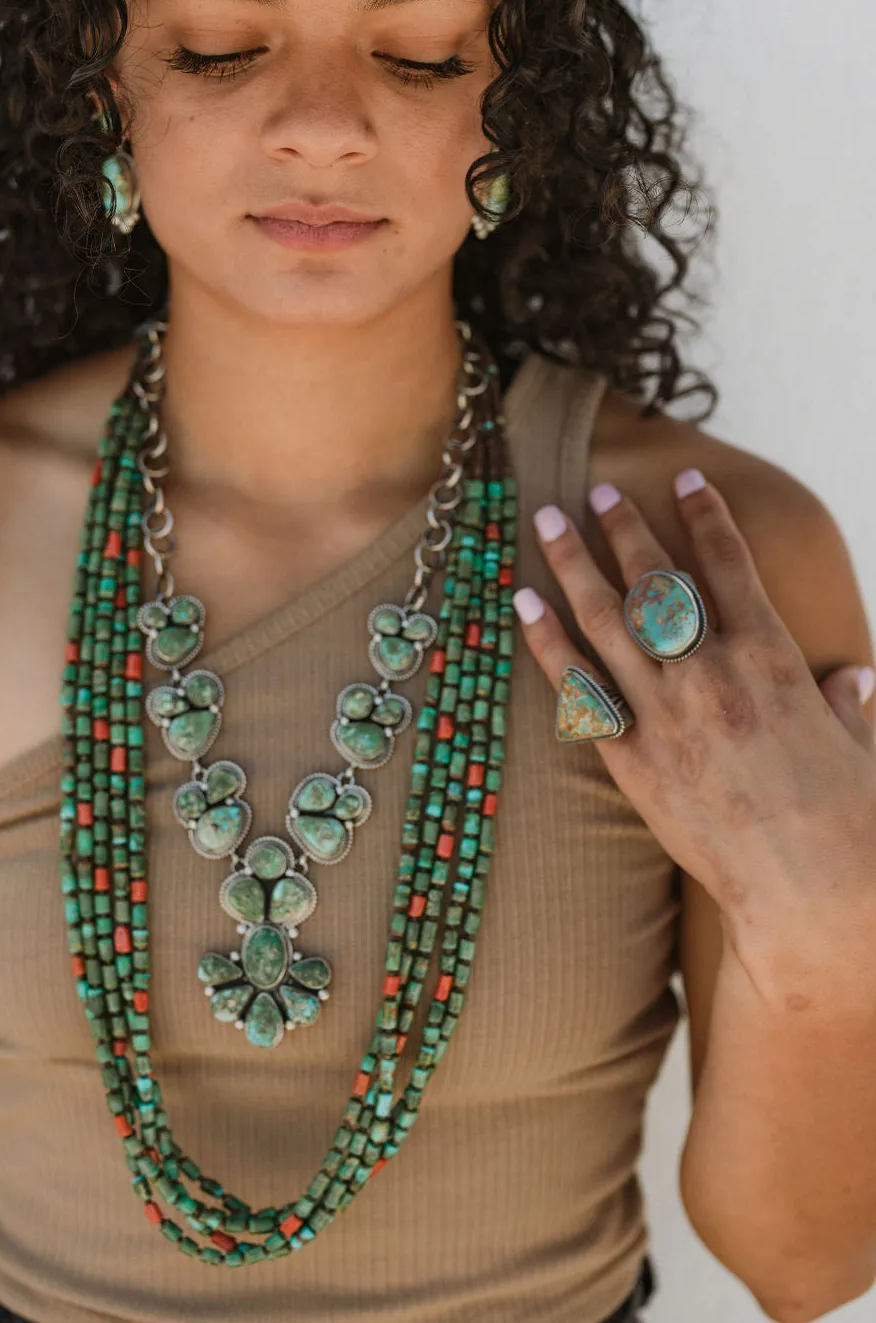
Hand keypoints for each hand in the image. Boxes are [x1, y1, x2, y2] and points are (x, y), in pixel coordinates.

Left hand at [514, 469, 875, 1005]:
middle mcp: (711, 671)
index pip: (729, 565)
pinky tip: (522, 604)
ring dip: (572, 562)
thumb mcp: (856, 746)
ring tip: (545, 520)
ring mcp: (666, 711)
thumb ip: (845, 703)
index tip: (685, 477)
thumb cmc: (847, 820)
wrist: (807, 887)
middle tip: (595, 491)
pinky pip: (580, 687)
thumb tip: (854, 678)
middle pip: (655, 580)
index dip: (705, 515)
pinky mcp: (633, 757)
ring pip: (607, 618)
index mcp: (772, 656)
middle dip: (623, 527)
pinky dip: (547, 642)